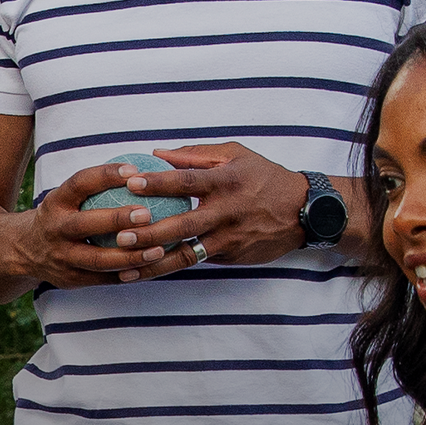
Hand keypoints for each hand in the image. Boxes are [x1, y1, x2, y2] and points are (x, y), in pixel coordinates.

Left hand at [68, 143, 342, 277]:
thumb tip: (157, 153)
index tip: (130, 183)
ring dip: (155, 264)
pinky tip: (146, 271)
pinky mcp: (232, 257)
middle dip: (150, 233)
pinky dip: (171, 267)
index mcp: (226, 180)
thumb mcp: (236, 154)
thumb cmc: (264, 177)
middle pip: (183, 226)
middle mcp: (227, 212)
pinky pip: (198, 261)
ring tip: (126, 268)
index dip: (158, 183)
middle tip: (121, 236)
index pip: (187, 181)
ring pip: (187, 255)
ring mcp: (230, 239)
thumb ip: (195, 155)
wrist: (304, 212)